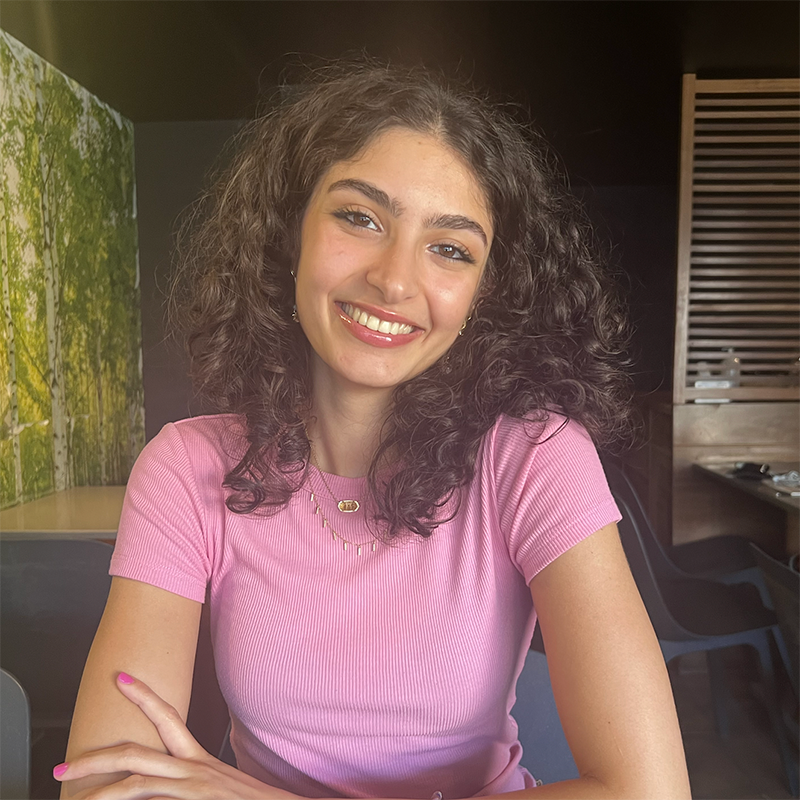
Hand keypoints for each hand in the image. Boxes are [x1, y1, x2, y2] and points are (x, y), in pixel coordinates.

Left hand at [54, 672, 292, 799]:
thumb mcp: (220, 788)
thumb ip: (192, 782)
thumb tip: (167, 789)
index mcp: (199, 761)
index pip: (167, 717)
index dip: (143, 695)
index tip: (120, 679)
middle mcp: (194, 769)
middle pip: (136, 753)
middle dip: (93, 758)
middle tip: (63, 764)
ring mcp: (193, 787)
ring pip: (135, 785)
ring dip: (99, 793)